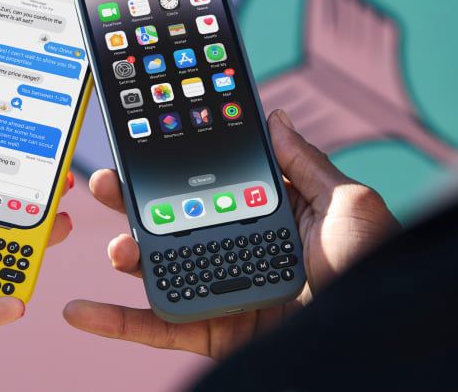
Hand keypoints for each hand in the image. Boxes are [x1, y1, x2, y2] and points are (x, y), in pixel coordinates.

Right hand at [63, 109, 397, 357]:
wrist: (378, 339)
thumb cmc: (376, 269)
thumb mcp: (346, 203)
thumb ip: (304, 163)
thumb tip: (275, 119)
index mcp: (268, 218)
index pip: (209, 187)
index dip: (174, 169)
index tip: (141, 144)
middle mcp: (240, 252)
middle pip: (172, 223)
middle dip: (133, 203)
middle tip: (106, 183)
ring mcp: (224, 292)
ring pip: (159, 270)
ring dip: (125, 255)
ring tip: (114, 245)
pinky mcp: (214, 333)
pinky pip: (157, 328)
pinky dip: (115, 322)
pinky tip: (80, 311)